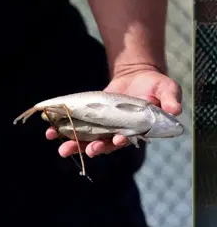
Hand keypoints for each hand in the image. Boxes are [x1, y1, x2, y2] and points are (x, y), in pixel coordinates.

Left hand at [47, 65, 182, 157]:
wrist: (137, 75)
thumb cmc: (156, 85)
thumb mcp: (167, 89)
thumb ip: (170, 100)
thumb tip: (176, 111)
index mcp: (137, 130)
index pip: (128, 140)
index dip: (121, 141)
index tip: (116, 141)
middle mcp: (118, 132)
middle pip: (104, 144)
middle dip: (94, 148)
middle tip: (86, 151)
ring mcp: (103, 126)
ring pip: (87, 140)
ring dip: (74, 144)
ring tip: (61, 148)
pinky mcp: (90, 118)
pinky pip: (76, 126)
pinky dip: (63, 130)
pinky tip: (50, 131)